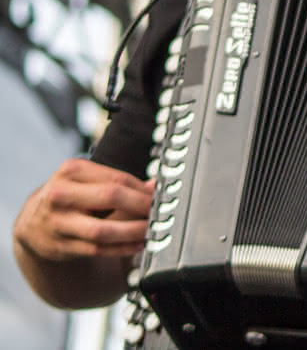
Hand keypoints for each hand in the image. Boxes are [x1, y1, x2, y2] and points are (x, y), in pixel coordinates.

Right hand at [13, 158, 151, 261]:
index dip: (143, 190)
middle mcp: (61, 195)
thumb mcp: (86, 180)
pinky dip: (121, 248)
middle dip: (141, 206)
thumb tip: (154, 185)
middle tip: (159, 212)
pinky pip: (97, 249)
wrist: (32, 223)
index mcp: (71, 171)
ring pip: (103, 230)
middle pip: (111, 197)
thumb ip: (118, 182)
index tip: (160, 196)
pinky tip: (137, 245)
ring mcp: (58, 222)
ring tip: (151, 231)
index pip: (117, 179)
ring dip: (133, 231)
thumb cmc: (68, 197)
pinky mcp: (60, 246)